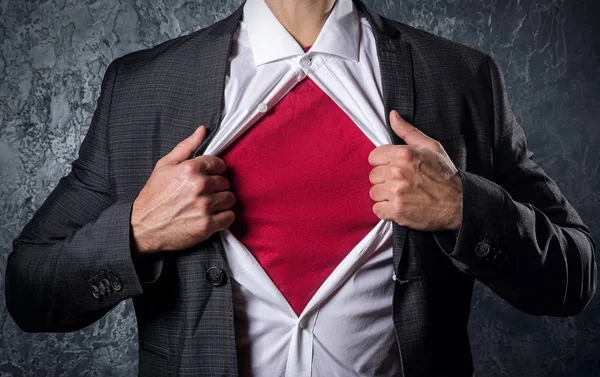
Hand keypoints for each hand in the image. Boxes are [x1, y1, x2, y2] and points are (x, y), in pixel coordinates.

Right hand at [130, 125, 235, 256]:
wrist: (143, 226)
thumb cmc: (153, 195)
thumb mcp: (164, 166)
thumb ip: (186, 146)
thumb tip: (203, 129)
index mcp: (190, 169)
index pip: (219, 164)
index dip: (214, 171)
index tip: (207, 177)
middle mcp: (199, 186)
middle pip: (225, 182)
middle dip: (216, 187)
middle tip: (203, 193)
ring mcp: (204, 206)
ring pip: (230, 199)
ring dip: (221, 202)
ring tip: (207, 205)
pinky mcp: (207, 225)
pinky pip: (229, 217)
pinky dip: (223, 218)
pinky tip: (211, 217)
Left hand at [368, 110, 462, 231]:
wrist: (459, 203)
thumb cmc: (445, 175)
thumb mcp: (431, 147)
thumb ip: (408, 131)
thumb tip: (393, 115)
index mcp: (404, 154)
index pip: (374, 156)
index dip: (383, 163)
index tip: (394, 168)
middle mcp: (398, 172)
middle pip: (373, 175)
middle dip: (385, 180)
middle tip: (402, 183)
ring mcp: (396, 192)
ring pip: (374, 193)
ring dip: (385, 195)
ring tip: (402, 195)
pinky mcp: (396, 210)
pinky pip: (377, 209)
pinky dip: (386, 210)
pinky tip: (400, 206)